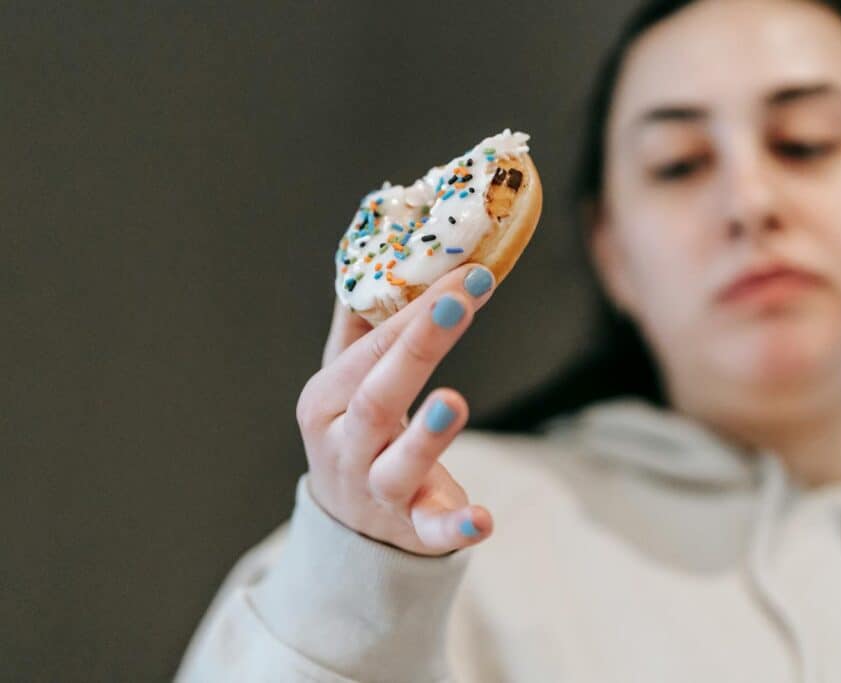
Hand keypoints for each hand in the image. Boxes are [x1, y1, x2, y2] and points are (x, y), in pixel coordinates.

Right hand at [295, 264, 496, 556]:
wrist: (349, 522)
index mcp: (326, 399)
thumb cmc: (356, 430)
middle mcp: (344, 445)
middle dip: (419, 347)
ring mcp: (374, 492)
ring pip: (396, 465)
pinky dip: (455, 528)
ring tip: (454, 401)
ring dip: (426, 436)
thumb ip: (362, 319)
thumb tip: (376, 241)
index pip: (372, 348)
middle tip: (461, 302)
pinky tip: (485, 519)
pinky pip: (431, 531)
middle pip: (377, 398)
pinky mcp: (410, 529)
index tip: (469, 273)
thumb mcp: (347, 376)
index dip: (419, 308)